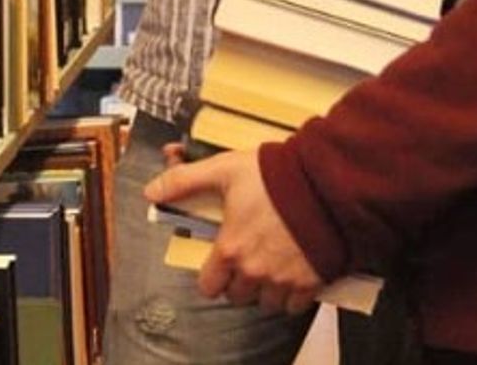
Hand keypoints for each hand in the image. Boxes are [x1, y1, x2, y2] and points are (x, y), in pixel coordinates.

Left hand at [146, 148, 323, 314]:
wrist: (325, 181)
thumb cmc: (276, 174)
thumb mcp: (224, 169)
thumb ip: (185, 181)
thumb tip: (151, 191)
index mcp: (230, 249)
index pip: (209, 286)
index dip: (213, 275)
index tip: (221, 263)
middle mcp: (254, 270)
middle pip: (238, 296)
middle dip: (240, 281)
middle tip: (249, 260)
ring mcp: (283, 279)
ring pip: (266, 303)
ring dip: (266, 290)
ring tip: (271, 267)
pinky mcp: (310, 282)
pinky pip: (294, 306)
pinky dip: (292, 296)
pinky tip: (293, 275)